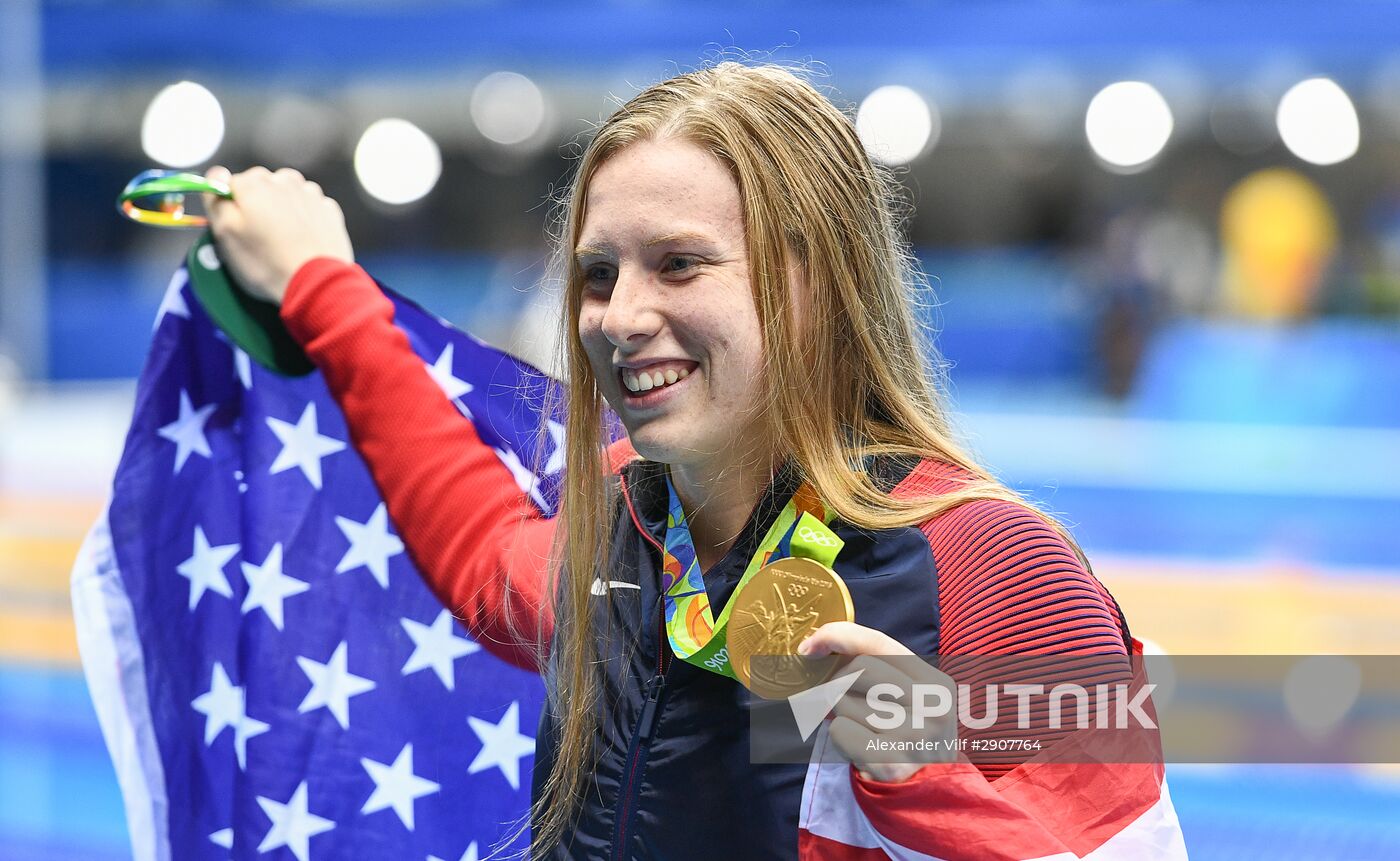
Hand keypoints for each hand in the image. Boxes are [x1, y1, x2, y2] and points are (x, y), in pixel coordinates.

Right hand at [201, 165, 353, 305]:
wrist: (316, 283)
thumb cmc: (267, 262)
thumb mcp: (225, 233)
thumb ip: (216, 199)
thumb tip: (217, 174)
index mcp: (253, 183)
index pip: (230, 185)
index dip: (229, 208)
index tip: (236, 229)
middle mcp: (283, 180)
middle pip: (260, 187)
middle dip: (257, 207)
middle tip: (259, 239)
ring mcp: (310, 193)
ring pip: (286, 194)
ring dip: (282, 210)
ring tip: (283, 240)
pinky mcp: (329, 210)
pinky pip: (309, 207)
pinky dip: (304, 218)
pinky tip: (302, 239)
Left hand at [798, 621, 959, 782]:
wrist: (921, 790)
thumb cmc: (901, 732)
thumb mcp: (902, 694)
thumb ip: (869, 662)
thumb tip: (812, 647)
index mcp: (935, 683)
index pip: (879, 643)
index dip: (838, 636)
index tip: (808, 647)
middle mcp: (931, 707)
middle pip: (859, 669)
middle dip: (840, 682)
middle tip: (843, 700)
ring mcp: (913, 736)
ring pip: (844, 700)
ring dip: (840, 713)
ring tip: (860, 727)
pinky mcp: (888, 762)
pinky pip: (839, 730)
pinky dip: (838, 736)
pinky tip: (857, 746)